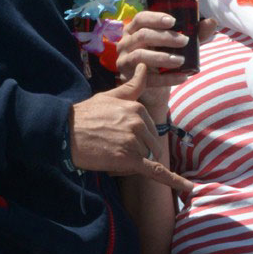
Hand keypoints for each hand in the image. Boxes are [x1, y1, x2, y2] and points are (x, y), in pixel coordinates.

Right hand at [69, 64, 191, 194]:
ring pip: (146, 159)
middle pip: (150, 145)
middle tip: (111, 148)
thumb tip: (145, 66)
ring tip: (109, 155)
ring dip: (132, 163)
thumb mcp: (110, 96)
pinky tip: (188, 187)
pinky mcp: (128, 158)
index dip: (135, 139)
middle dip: (136, 151)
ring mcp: (134, 140)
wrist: (64, 133)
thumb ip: (132, 86)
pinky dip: (173, 180)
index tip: (117, 137)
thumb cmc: (85, 115)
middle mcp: (138, 122)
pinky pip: (155, 170)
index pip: (149, 130)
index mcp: (137, 107)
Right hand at [116, 10, 193, 87]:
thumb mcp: (178, 44)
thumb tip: (212, 22)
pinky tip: (183, 77)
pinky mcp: (129, 78)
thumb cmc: (163, 56)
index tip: (173, 21)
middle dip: (165, 37)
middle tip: (185, 41)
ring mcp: (125, 60)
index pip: (141, 18)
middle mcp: (126, 42)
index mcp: (135, 29)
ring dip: (163, 57)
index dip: (156, 18)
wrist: (152, 86)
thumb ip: (194, 33)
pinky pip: (148, 78)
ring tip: (181, 61)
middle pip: (143, 35)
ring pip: (141, 55)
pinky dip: (167, 78)